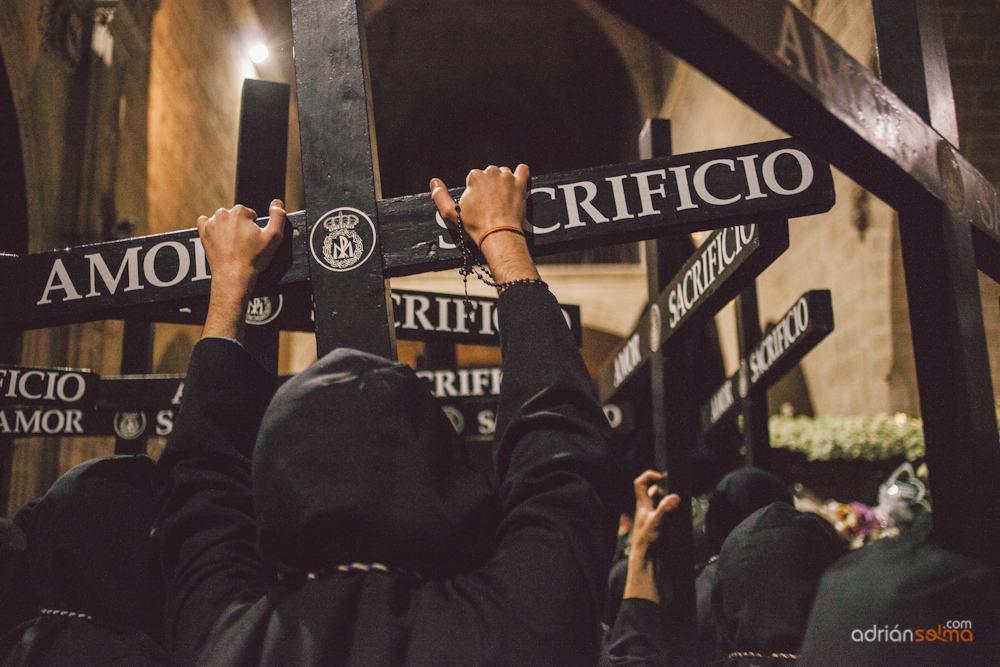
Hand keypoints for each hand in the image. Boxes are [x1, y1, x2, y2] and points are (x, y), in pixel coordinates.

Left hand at [197, 200, 285, 291]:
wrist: (234, 275)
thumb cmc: (253, 258)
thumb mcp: (274, 237)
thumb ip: (278, 216)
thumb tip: (277, 203)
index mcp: (239, 212)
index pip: (249, 214)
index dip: (254, 226)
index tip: (253, 238)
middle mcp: (223, 214)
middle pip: (235, 216)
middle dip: (240, 226)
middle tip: (245, 243)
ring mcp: (211, 223)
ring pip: (222, 220)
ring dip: (227, 228)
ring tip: (233, 244)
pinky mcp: (203, 233)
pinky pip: (205, 222)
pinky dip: (211, 227)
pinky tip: (218, 238)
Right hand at [430, 165, 539, 286]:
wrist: (498, 234)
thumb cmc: (476, 225)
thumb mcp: (450, 213)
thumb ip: (439, 196)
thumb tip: (434, 183)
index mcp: (475, 177)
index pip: (473, 177)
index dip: (475, 190)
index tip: (477, 201)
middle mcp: (491, 173)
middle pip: (489, 174)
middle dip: (488, 185)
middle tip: (489, 202)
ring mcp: (507, 178)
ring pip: (504, 172)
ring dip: (503, 181)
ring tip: (501, 197)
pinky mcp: (520, 185)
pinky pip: (523, 170)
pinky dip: (520, 173)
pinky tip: (517, 181)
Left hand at [622, 470, 679, 603]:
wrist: (647, 566)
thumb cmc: (646, 544)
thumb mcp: (655, 524)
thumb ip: (665, 510)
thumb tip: (675, 497)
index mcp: (642, 505)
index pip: (639, 483)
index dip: (649, 475)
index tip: (662, 476)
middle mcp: (647, 510)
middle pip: (653, 491)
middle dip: (664, 488)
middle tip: (675, 488)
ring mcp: (654, 519)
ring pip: (661, 503)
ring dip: (670, 501)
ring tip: (680, 502)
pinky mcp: (661, 528)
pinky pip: (667, 515)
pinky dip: (674, 513)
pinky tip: (682, 516)